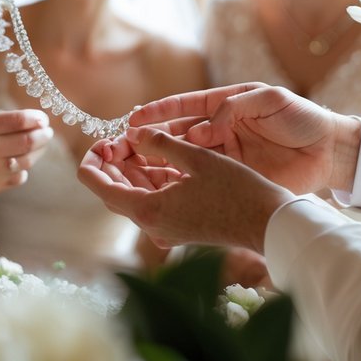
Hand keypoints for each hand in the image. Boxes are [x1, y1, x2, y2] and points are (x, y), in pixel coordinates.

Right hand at [0, 106, 51, 200]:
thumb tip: (30, 119)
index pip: (20, 121)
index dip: (37, 119)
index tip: (43, 119)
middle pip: (28, 142)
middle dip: (44, 135)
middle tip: (47, 132)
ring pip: (27, 161)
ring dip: (38, 152)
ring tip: (39, 145)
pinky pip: (19, 177)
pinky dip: (24, 168)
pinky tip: (20, 161)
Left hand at [78, 126, 293, 252]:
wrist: (268, 223)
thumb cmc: (236, 190)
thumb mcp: (196, 157)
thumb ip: (159, 143)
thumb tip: (132, 133)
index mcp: (148, 209)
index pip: (98, 185)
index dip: (92, 159)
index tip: (102, 139)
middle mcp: (151, 224)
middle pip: (114, 189)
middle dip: (113, 160)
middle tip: (121, 135)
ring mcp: (165, 227)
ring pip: (134, 193)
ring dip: (132, 167)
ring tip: (140, 140)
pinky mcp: (178, 225)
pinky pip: (153, 199)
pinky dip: (151, 177)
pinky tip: (159, 155)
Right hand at [102, 83, 360, 194]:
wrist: (331, 150)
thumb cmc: (303, 116)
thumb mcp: (271, 99)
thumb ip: (236, 107)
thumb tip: (206, 126)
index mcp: (224, 106)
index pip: (184, 107)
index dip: (158, 113)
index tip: (134, 119)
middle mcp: (218, 131)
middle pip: (177, 136)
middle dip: (150, 141)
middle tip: (124, 149)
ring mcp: (224, 156)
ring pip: (184, 162)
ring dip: (160, 166)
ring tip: (135, 172)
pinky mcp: (234, 179)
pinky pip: (203, 182)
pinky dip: (182, 186)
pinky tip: (163, 192)